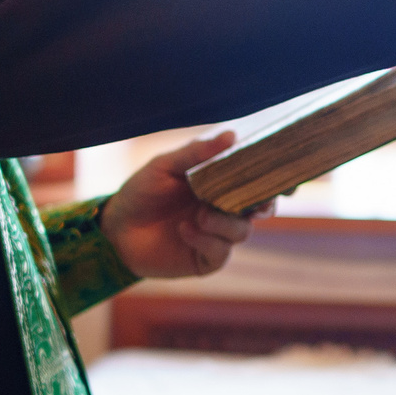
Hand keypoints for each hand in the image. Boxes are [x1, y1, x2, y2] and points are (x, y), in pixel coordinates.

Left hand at [102, 131, 258, 278]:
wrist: (115, 230)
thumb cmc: (141, 193)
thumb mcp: (165, 166)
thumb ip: (196, 152)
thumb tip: (232, 135)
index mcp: (221, 185)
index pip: (256, 182)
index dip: (273, 182)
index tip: (280, 178)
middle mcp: (224, 210)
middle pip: (261, 209)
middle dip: (262, 205)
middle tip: (251, 203)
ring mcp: (217, 236)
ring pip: (242, 231)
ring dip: (223, 222)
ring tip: (198, 215)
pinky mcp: (206, 259)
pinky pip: (221, 251)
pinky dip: (206, 240)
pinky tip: (183, 230)